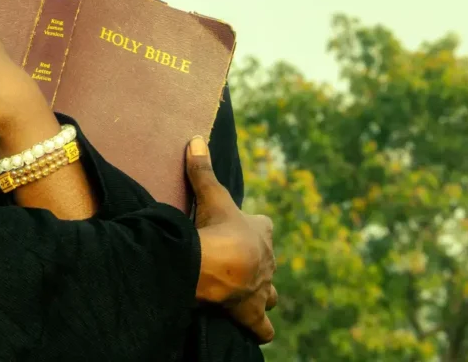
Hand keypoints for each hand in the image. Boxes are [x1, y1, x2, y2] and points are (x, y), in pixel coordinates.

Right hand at [187, 137, 276, 343]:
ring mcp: (262, 291)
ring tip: (247, 294)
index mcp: (260, 233)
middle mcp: (267, 262)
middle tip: (238, 263)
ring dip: (262, 295)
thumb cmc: (218, 228)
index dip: (257, 227)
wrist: (219, 267)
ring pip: (271, 296)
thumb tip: (196, 138)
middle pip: (269, 262)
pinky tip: (252, 329)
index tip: (243, 226)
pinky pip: (264, 330)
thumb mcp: (211, 195)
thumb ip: (202, 168)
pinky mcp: (253, 315)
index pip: (266, 227)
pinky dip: (259, 329)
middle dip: (258, 263)